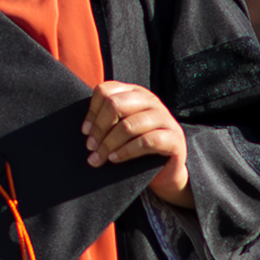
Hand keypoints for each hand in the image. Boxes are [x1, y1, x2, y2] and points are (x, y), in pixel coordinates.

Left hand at [86, 81, 192, 204]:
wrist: (167, 169)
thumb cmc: (139, 148)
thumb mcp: (122, 128)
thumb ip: (108, 120)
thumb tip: (85, 130)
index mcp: (135, 93)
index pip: (106, 90)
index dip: (92, 111)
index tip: (85, 132)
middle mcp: (151, 101)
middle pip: (115, 104)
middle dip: (99, 128)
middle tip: (90, 147)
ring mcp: (164, 118)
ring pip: (128, 125)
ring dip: (109, 144)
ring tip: (99, 158)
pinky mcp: (173, 138)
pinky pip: (145, 142)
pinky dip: (126, 152)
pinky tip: (115, 159)